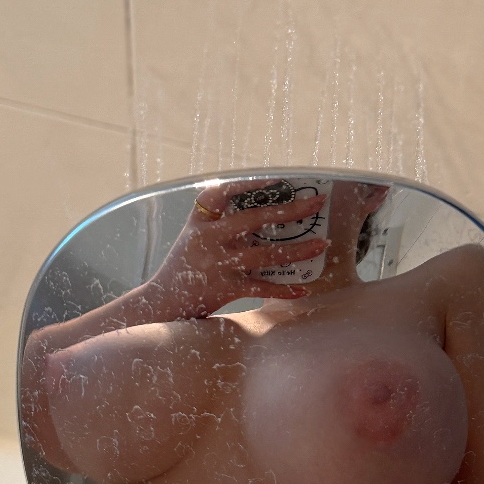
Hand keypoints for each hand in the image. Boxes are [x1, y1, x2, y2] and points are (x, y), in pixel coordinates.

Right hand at [152, 181, 328, 317]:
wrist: (161, 304)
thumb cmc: (184, 267)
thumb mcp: (194, 237)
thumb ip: (220, 223)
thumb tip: (265, 210)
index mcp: (199, 222)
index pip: (222, 193)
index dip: (249, 184)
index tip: (278, 179)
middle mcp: (206, 239)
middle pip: (254, 220)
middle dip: (290, 211)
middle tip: (318, 203)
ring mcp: (216, 264)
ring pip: (265, 255)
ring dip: (298, 250)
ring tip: (322, 244)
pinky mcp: (223, 289)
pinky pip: (261, 288)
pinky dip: (284, 289)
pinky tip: (304, 288)